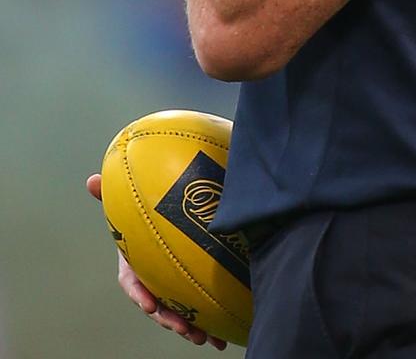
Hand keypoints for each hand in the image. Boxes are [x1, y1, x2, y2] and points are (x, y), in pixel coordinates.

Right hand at [86, 174, 226, 348]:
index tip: (150, 305)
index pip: (132, 282)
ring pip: (179, 313)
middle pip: (159, 304)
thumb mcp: (127, 205)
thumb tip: (90, 179)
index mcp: (134, 264)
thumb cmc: (142, 216)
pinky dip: (209, 324)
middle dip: (170, 319)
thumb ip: (110, 195)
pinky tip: (222, 337)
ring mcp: (170, 287)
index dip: (140, 294)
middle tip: (184, 327)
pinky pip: (197, 309)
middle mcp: (152, 280)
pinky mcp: (189, 289)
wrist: (165, 219)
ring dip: (191, 328)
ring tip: (206, 338)